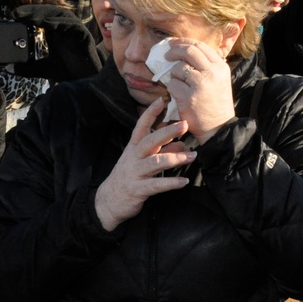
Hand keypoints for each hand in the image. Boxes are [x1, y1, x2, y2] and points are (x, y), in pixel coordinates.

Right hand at [94, 98, 194, 230]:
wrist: (109, 201)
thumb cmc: (130, 175)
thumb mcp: (143, 160)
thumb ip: (161, 150)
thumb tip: (181, 142)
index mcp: (134, 147)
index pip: (141, 126)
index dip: (150, 113)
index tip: (161, 100)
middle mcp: (133, 157)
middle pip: (150, 141)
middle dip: (167, 132)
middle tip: (185, 124)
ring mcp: (135, 173)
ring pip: (155, 162)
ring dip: (176, 158)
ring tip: (193, 156)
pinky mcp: (138, 190)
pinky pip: (156, 185)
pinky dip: (171, 182)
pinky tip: (184, 181)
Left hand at [162, 39, 235, 144]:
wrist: (218, 128)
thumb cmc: (216, 103)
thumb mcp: (219, 80)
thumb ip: (207, 65)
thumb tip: (184, 49)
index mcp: (220, 67)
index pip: (200, 45)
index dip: (184, 42)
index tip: (173, 43)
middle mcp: (212, 73)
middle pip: (189, 51)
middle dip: (174, 51)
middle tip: (167, 55)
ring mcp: (200, 84)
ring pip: (178, 68)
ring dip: (174, 75)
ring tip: (180, 85)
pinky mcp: (189, 97)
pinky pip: (172, 84)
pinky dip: (172, 89)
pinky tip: (178, 95)